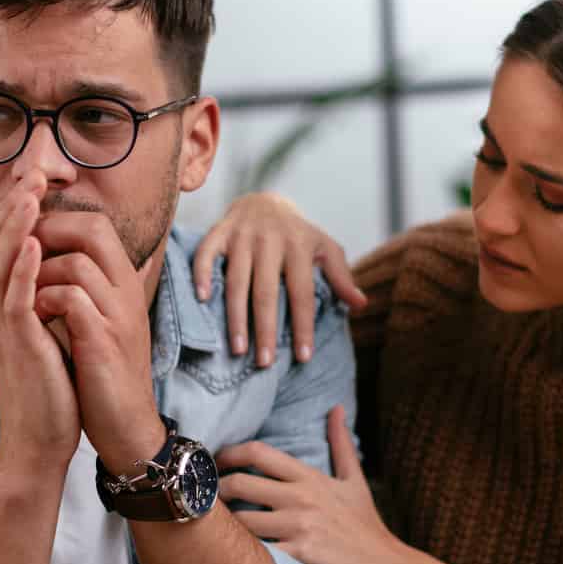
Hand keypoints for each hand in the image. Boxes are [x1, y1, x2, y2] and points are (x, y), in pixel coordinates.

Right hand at [0, 171, 79, 475]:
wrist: (40, 439)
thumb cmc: (47, 387)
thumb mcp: (40, 334)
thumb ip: (39, 300)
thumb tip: (52, 268)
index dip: (10, 214)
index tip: (28, 182)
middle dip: (11, 208)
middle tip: (29, 173)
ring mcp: (3, 328)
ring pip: (1, 267)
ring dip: (15, 229)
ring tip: (30, 196)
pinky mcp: (19, 346)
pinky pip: (17, 302)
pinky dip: (24, 272)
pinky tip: (36, 246)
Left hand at [31, 211, 163, 473]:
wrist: (125, 424)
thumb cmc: (106, 371)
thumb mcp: (105, 320)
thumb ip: (97, 287)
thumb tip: (93, 257)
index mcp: (125, 282)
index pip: (96, 224)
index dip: (58, 220)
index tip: (27, 237)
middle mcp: (127, 291)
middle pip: (93, 229)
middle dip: (48, 232)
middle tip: (21, 254)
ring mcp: (117, 314)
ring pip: (76, 263)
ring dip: (40, 272)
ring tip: (26, 292)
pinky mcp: (103, 341)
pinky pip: (71, 299)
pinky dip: (45, 300)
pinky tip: (33, 315)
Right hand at [190, 192, 366, 367]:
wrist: (264, 200)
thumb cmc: (298, 234)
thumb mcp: (325, 248)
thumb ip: (341, 276)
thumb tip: (361, 304)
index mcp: (299, 246)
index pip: (302, 292)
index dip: (303, 325)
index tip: (304, 357)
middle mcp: (270, 240)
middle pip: (266, 291)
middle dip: (265, 329)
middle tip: (265, 362)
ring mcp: (242, 236)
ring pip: (236, 280)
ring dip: (235, 316)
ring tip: (238, 349)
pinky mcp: (219, 232)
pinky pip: (206, 254)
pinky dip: (201, 275)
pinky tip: (202, 300)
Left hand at [216, 406, 404, 563]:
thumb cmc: (365, 524)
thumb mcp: (354, 480)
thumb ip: (340, 443)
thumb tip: (336, 408)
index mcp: (309, 477)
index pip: (258, 452)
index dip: (228, 453)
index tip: (214, 462)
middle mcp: (301, 498)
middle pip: (240, 483)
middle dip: (216, 489)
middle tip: (205, 497)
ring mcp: (299, 528)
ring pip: (241, 520)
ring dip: (225, 524)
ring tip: (214, 527)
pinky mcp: (299, 557)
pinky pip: (258, 552)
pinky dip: (242, 553)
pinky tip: (234, 555)